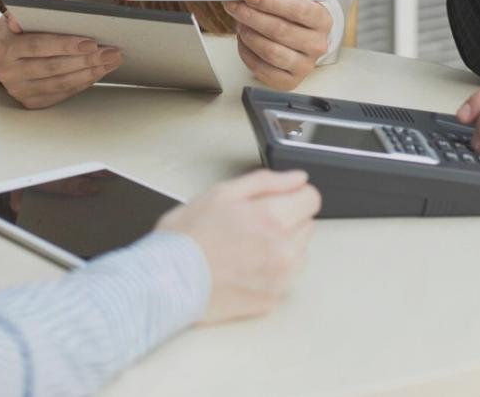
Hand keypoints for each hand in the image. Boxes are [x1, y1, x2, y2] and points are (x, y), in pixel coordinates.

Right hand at [0, 13, 120, 109]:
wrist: (4, 55)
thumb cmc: (19, 31)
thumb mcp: (16, 17)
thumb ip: (23, 14)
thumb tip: (20, 17)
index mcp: (6, 48)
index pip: (38, 46)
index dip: (65, 45)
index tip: (91, 43)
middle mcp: (9, 72)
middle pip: (52, 67)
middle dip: (85, 60)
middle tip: (111, 52)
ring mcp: (19, 90)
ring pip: (60, 83)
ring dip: (89, 73)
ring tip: (110, 62)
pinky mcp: (31, 102)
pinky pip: (61, 94)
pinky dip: (82, 83)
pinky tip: (98, 72)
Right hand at [157, 168, 320, 323]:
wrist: (166, 282)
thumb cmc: (187, 237)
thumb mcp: (222, 193)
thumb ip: (266, 182)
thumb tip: (297, 178)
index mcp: (274, 218)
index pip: (312, 198)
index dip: (293, 194)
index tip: (278, 200)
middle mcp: (284, 250)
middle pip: (305, 225)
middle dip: (285, 220)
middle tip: (249, 224)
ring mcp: (279, 279)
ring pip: (298, 253)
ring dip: (281, 247)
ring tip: (244, 248)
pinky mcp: (270, 300)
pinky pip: (283, 279)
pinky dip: (269, 272)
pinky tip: (242, 268)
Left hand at [225, 0, 332, 90]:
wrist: (291, 31)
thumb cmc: (286, 7)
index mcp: (322, 19)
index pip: (299, 10)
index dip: (270, 3)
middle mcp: (318, 44)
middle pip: (280, 31)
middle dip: (251, 16)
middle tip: (234, 6)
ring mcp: (305, 66)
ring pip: (270, 51)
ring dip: (248, 35)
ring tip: (240, 23)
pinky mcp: (289, 82)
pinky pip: (262, 69)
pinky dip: (246, 53)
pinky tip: (244, 40)